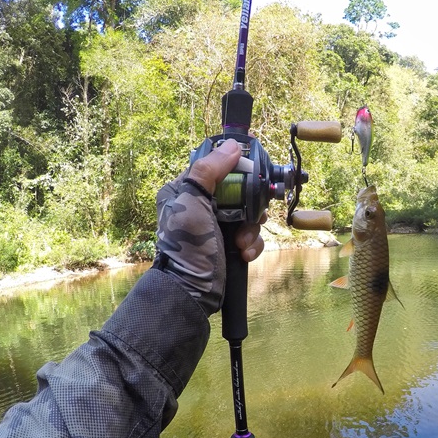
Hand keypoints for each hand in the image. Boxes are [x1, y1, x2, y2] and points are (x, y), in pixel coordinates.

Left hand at [155, 140, 265, 315]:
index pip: (214, 167)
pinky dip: (252, 245)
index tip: (253, 171)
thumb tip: (232, 145)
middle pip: (238, 190)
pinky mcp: (230, 245)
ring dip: (251, 229)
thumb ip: (209, 172)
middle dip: (249, 205)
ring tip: (241, 244)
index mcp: (184, 190)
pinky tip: (243, 254)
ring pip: (249, 214)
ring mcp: (217, 227)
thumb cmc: (186, 246)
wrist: (191, 292)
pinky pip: (252, 236)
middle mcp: (200, 205)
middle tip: (254, 214)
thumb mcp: (192, 203)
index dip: (235, 168)